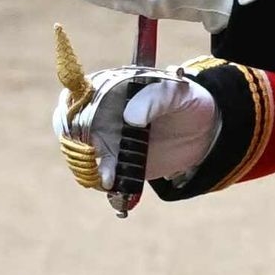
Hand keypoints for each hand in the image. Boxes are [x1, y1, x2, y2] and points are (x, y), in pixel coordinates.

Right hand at [52, 64, 213, 193]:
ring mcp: (107, 139)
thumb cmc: (188, 102)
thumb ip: (155, 99)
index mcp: (109, 88)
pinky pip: (100, 174)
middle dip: (78, 143)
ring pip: (82, 154)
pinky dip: (103, 181)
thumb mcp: (177, 94)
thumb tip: (131, 117)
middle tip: (94, 156)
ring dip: (88, 166)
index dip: (75, 111)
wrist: (204, 130)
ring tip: (109, 178)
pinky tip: (113, 186)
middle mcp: (101, 113)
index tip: (85, 127)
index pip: (78, 96)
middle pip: (71, 127)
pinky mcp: (117, 163)